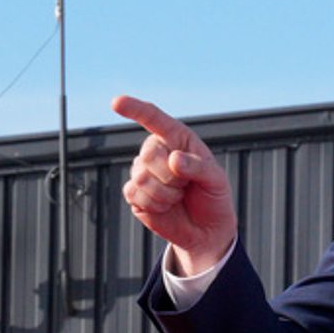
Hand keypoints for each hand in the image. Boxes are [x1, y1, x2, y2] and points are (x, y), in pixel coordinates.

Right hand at [112, 94, 236, 274]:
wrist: (206, 230)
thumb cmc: (213, 197)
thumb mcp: (216, 179)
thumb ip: (198, 167)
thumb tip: (173, 159)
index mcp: (177, 139)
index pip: (154, 118)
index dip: (135, 109)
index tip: (117, 102)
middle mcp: (157, 152)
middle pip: (148, 153)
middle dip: (171, 175)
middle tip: (186, 184)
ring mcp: (143, 173)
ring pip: (141, 177)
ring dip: (165, 193)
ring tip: (178, 196)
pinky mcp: (134, 194)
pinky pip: (134, 194)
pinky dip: (155, 204)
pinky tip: (166, 206)